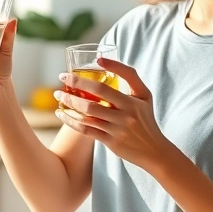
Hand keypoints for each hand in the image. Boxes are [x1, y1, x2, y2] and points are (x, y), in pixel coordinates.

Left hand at [54, 57, 174, 171]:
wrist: (154, 151)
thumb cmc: (146, 118)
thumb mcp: (144, 96)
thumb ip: (130, 77)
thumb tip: (104, 61)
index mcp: (133, 101)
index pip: (113, 83)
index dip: (99, 72)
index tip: (85, 65)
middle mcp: (125, 115)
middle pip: (94, 99)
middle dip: (74, 86)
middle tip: (62, 77)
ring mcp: (117, 129)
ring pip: (87, 114)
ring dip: (69, 103)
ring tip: (58, 95)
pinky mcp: (110, 142)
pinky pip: (86, 130)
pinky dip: (71, 121)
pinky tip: (61, 114)